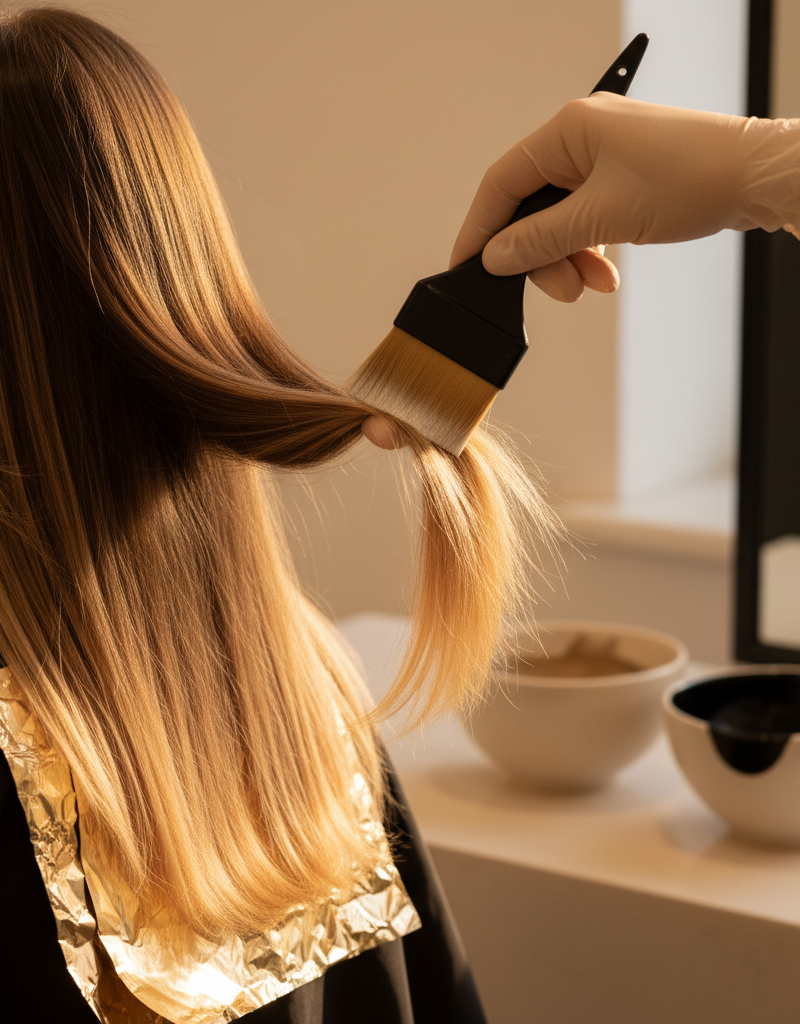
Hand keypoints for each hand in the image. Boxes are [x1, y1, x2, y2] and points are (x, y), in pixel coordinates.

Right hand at [450, 93, 799, 300]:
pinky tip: (606, 273)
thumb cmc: (691, 177)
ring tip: (592, 284)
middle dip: (542, 257)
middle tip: (560, 289)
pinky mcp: (621, 182)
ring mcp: (601, 162)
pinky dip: (590, 252)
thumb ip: (541, 240)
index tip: (467, 266)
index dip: (481, 229)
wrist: (753, 178)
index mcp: (567, 131)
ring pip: (559, 223)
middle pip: (531, 209)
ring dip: (569, 260)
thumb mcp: (603, 217)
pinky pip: (585, 223)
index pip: (502, 183)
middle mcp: (580, 141)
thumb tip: (496, 257)